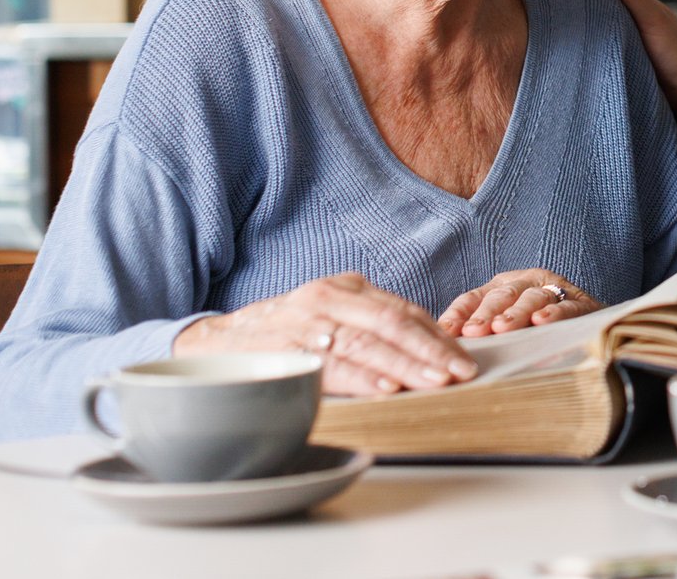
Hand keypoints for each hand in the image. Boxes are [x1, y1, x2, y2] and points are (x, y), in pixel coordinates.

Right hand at [173, 272, 478, 397]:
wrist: (213, 343)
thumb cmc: (283, 334)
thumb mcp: (328, 316)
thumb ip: (368, 326)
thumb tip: (425, 350)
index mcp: (345, 288)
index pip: (402, 310)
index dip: (436, 334)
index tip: (463, 356)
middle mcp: (327, 297)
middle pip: (391, 323)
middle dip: (431, 349)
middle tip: (461, 370)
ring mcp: (305, 321)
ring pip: (367, 343)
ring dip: (405, 365)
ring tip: (434, 381)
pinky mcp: (285, 348)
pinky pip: (330, 363)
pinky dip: (361, 376)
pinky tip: (385, 387)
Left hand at [438, 268, 603, 336]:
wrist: (592, 324)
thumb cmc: (539, 330)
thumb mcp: (508, 327)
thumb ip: (481, 335)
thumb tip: (446, 353)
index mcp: (502, 287)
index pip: (474, 297)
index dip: (459, 313)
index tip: (447, 332)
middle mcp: (526, 283)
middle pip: (501, 295)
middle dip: (486, 314)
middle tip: (474, 332)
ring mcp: (554, 289)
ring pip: (531, 297)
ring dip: (516, 312)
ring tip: (503, 329)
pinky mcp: (580, 302)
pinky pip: (567, 306)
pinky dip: (554, 312)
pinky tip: (542, 321)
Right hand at [568, 0, 676, 118]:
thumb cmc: (675, 52)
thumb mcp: (654, 19)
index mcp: (634, 2)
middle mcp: (624, 16)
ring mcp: (619, 36)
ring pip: (589, 19)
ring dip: (569, 14)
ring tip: (539, 11)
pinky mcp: (615, 57)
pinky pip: (591, 42)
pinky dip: (577, 37)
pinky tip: (559, 40)